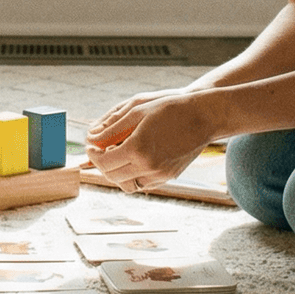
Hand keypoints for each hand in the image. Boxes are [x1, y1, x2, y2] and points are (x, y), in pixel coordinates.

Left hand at [85, 90, 216, 192]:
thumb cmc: (170, 108)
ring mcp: (160, 174)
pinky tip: (132, 160)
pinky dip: (132, 176)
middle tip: (99, 151)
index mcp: (138, 148)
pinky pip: (143, 184)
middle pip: (113, 175)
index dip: (93, 155)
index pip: (104, 162)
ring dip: (116, 173)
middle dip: (102, 165)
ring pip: (127, 184)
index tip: (91, 146)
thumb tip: (91, 138)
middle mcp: (148, 166)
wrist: (203, 117)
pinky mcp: (168, 177)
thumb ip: (111, 128)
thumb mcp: (137, 111)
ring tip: (115, 156)